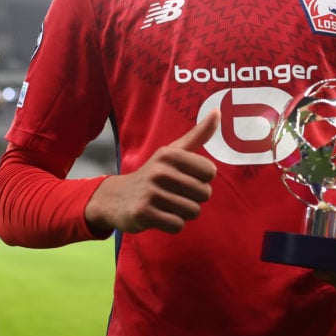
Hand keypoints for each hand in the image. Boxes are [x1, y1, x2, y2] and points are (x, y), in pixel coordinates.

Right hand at [85, 110, 219, 234]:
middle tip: (175, 194)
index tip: (186, 178)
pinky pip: (178, 225)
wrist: (117, 197)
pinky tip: (160, 215)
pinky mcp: (143, 213)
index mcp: (170, 154)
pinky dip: (173, 224)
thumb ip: (198, 135)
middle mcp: (160, 171)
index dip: (202, 179)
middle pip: (204, 193)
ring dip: (184, 212)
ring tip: (168, 205)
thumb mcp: (174, 152)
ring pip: (193, 211)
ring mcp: (151, 192)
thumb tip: (218, 111)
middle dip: (194, 198)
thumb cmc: (154, 174)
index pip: (210, 172)